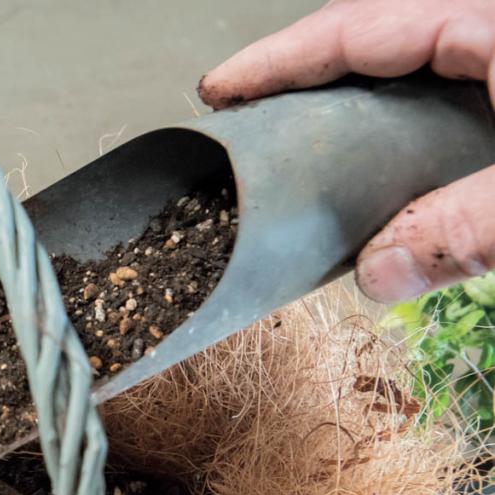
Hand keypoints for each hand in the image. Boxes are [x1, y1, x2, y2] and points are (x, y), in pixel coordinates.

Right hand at [199, 0, 494, 302]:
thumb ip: (463, 227)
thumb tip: (376, 277)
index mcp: (487, 18)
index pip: (351, 27)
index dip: (273, 60)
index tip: (218, 91)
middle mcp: (486, 18)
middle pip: (366, 32)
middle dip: (297, 72)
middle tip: (242, 113)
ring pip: (406, 53)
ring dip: (346, 93)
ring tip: (297, 133)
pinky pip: (444, 72)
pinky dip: (396, 108)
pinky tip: (380, 151)